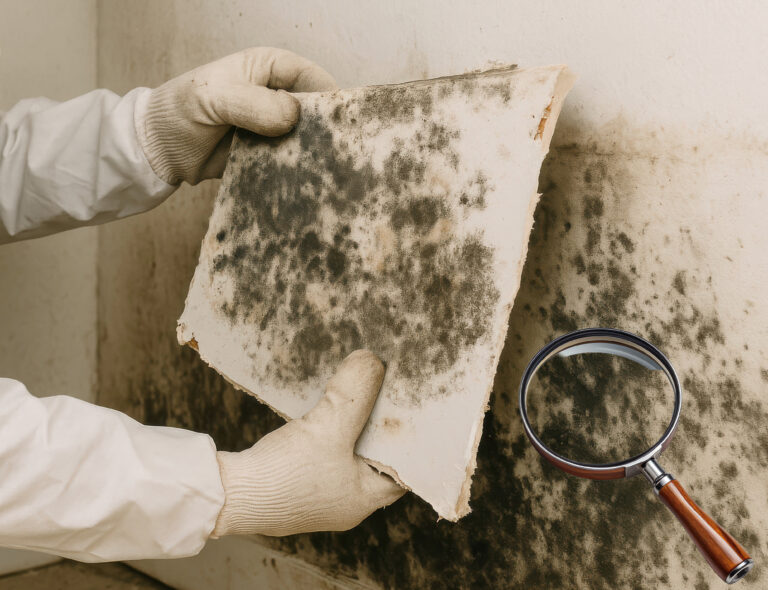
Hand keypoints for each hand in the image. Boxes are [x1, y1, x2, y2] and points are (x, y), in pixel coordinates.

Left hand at [134, 47, 336, 184]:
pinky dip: (295, 174)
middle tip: (335, 155)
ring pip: (306, 142)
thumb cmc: (180, 111)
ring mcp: (274, 130)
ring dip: (312, 158)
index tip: (340, 123)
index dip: (330, 98)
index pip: (313, 78)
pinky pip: (289, 165)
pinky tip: (302, 186)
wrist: (158, 151)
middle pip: (316, 114)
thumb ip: (252, 104)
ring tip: (323, 175)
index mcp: (270, 70)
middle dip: (326, 133)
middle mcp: (277, 98)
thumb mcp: (214, 99)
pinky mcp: (268, 157)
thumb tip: (293, 116)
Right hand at [212, 350, 404, 536]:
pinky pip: (323, 456)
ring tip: (358, 394)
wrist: (228, 495)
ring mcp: (320, 497)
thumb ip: (354, 393)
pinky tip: (324, 411)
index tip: (414, 409)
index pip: (405, 469)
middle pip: (376, 459)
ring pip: (347, 455)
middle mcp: (346, 502)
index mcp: (365, 498)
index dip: (411, 439)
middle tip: (387, 393)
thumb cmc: (285, 473)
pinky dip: (328, 434)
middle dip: (380, 427)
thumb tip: (371, 361)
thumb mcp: (328, 426)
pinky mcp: (296, 487)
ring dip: (352, 427)